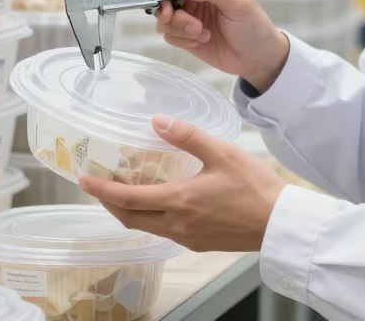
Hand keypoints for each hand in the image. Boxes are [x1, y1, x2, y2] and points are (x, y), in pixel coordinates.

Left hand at [79, 114, 286, 251]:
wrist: (281, 224)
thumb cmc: (256, 188)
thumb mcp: (222, 153)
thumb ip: (188, 136)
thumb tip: (158, 121)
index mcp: (179, 201)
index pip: (128, 198)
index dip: (102, 190)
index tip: (84, 180)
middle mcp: (177, 224)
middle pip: (129, 218)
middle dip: (108, 202)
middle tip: (96, 186)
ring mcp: (187, 237)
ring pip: (145, 227)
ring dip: (127, 212)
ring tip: (119, 192)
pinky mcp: (198, 243)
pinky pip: (163, 231)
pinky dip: (148, 218)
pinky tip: (155, 204)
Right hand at [154, 0, 288, 91]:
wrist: (259, 59)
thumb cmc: (255, 26)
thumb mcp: (238, 4)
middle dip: (166, 7)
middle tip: (171, 18)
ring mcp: (189, 14)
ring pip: (164, 16)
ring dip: (178, 27)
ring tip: (201, 33)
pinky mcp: (185, 34)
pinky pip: (169, 34)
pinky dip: (181, 39)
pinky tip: (202, 40)